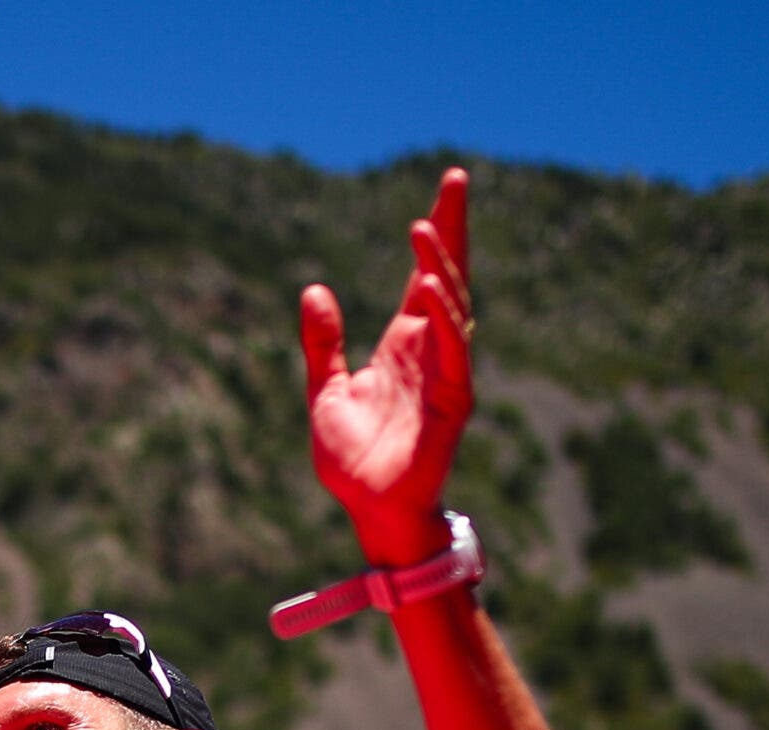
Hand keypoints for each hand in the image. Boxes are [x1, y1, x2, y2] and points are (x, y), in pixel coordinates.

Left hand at [300, 167, 474, 567]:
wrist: (366, 509)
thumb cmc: (352, 460)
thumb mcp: (325, 391)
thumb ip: (323, 342)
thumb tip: (314, 289)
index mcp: (404, 345)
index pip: (424, 276)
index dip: (437, 233)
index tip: (448, 187)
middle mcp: (431, 351)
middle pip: (448, 277)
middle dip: (453, 230)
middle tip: (454, 181)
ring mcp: (446, 374)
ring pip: (451, 308)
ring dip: (440, 266)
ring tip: (424, 227)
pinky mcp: (452, 403)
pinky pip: (452, 353)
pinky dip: (442, 319)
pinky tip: (430, 288)